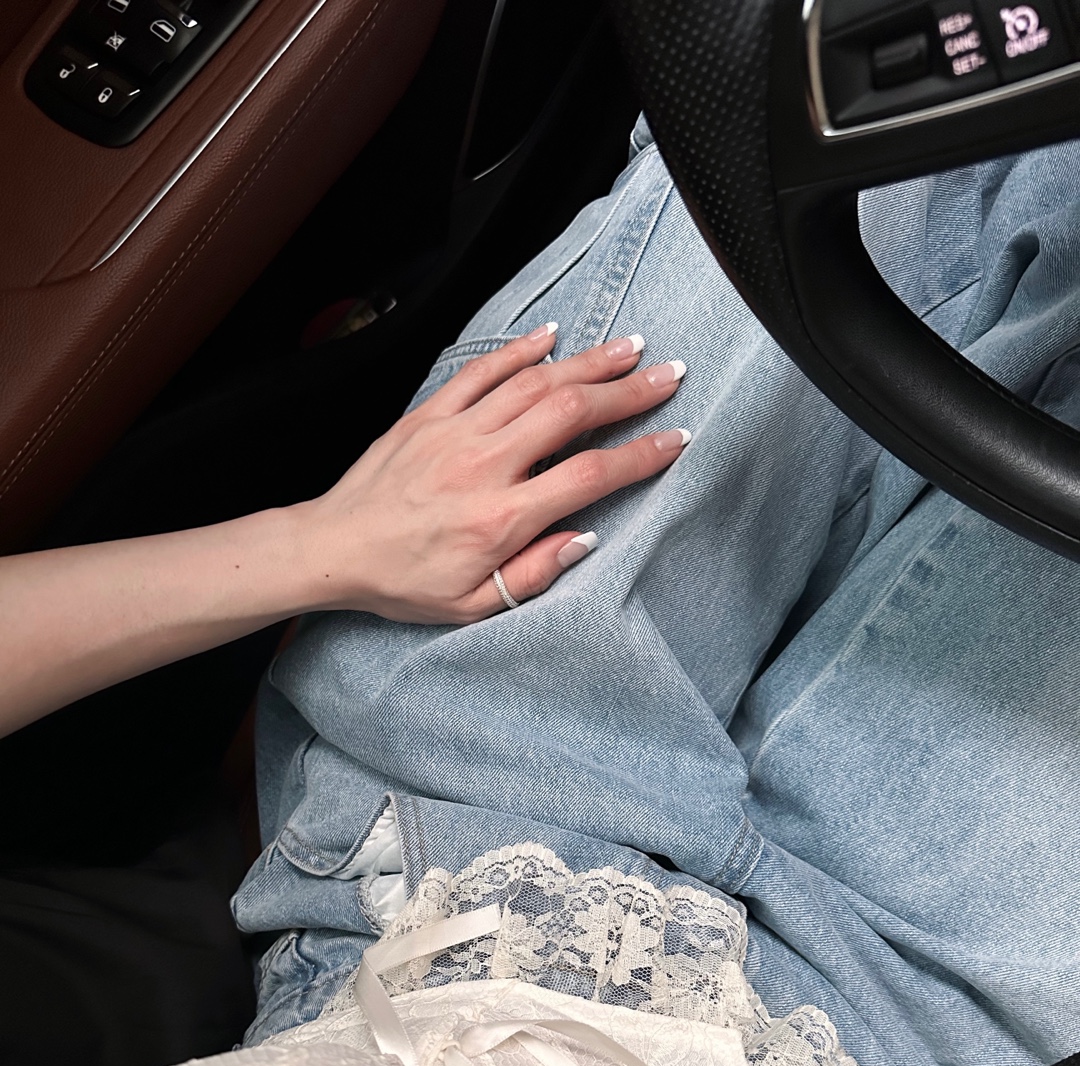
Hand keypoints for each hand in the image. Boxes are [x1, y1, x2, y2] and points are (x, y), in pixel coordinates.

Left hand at [293, 324, 687, 621]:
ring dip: (587, 362)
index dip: (640, 455)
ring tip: (630, 349)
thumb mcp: (472, 604)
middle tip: (670, 375)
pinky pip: (481, 372)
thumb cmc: (404, 582)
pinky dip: (519, 350)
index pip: (588, 476)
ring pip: (533, 383)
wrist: (333, 550)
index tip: (676, 440)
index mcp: (499, 518)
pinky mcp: (429, 415)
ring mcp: (454, 433)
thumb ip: (534, 574)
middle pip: (570, 413)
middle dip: (628, 392)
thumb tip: (586, 538)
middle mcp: (482, 466)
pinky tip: (553, 337)